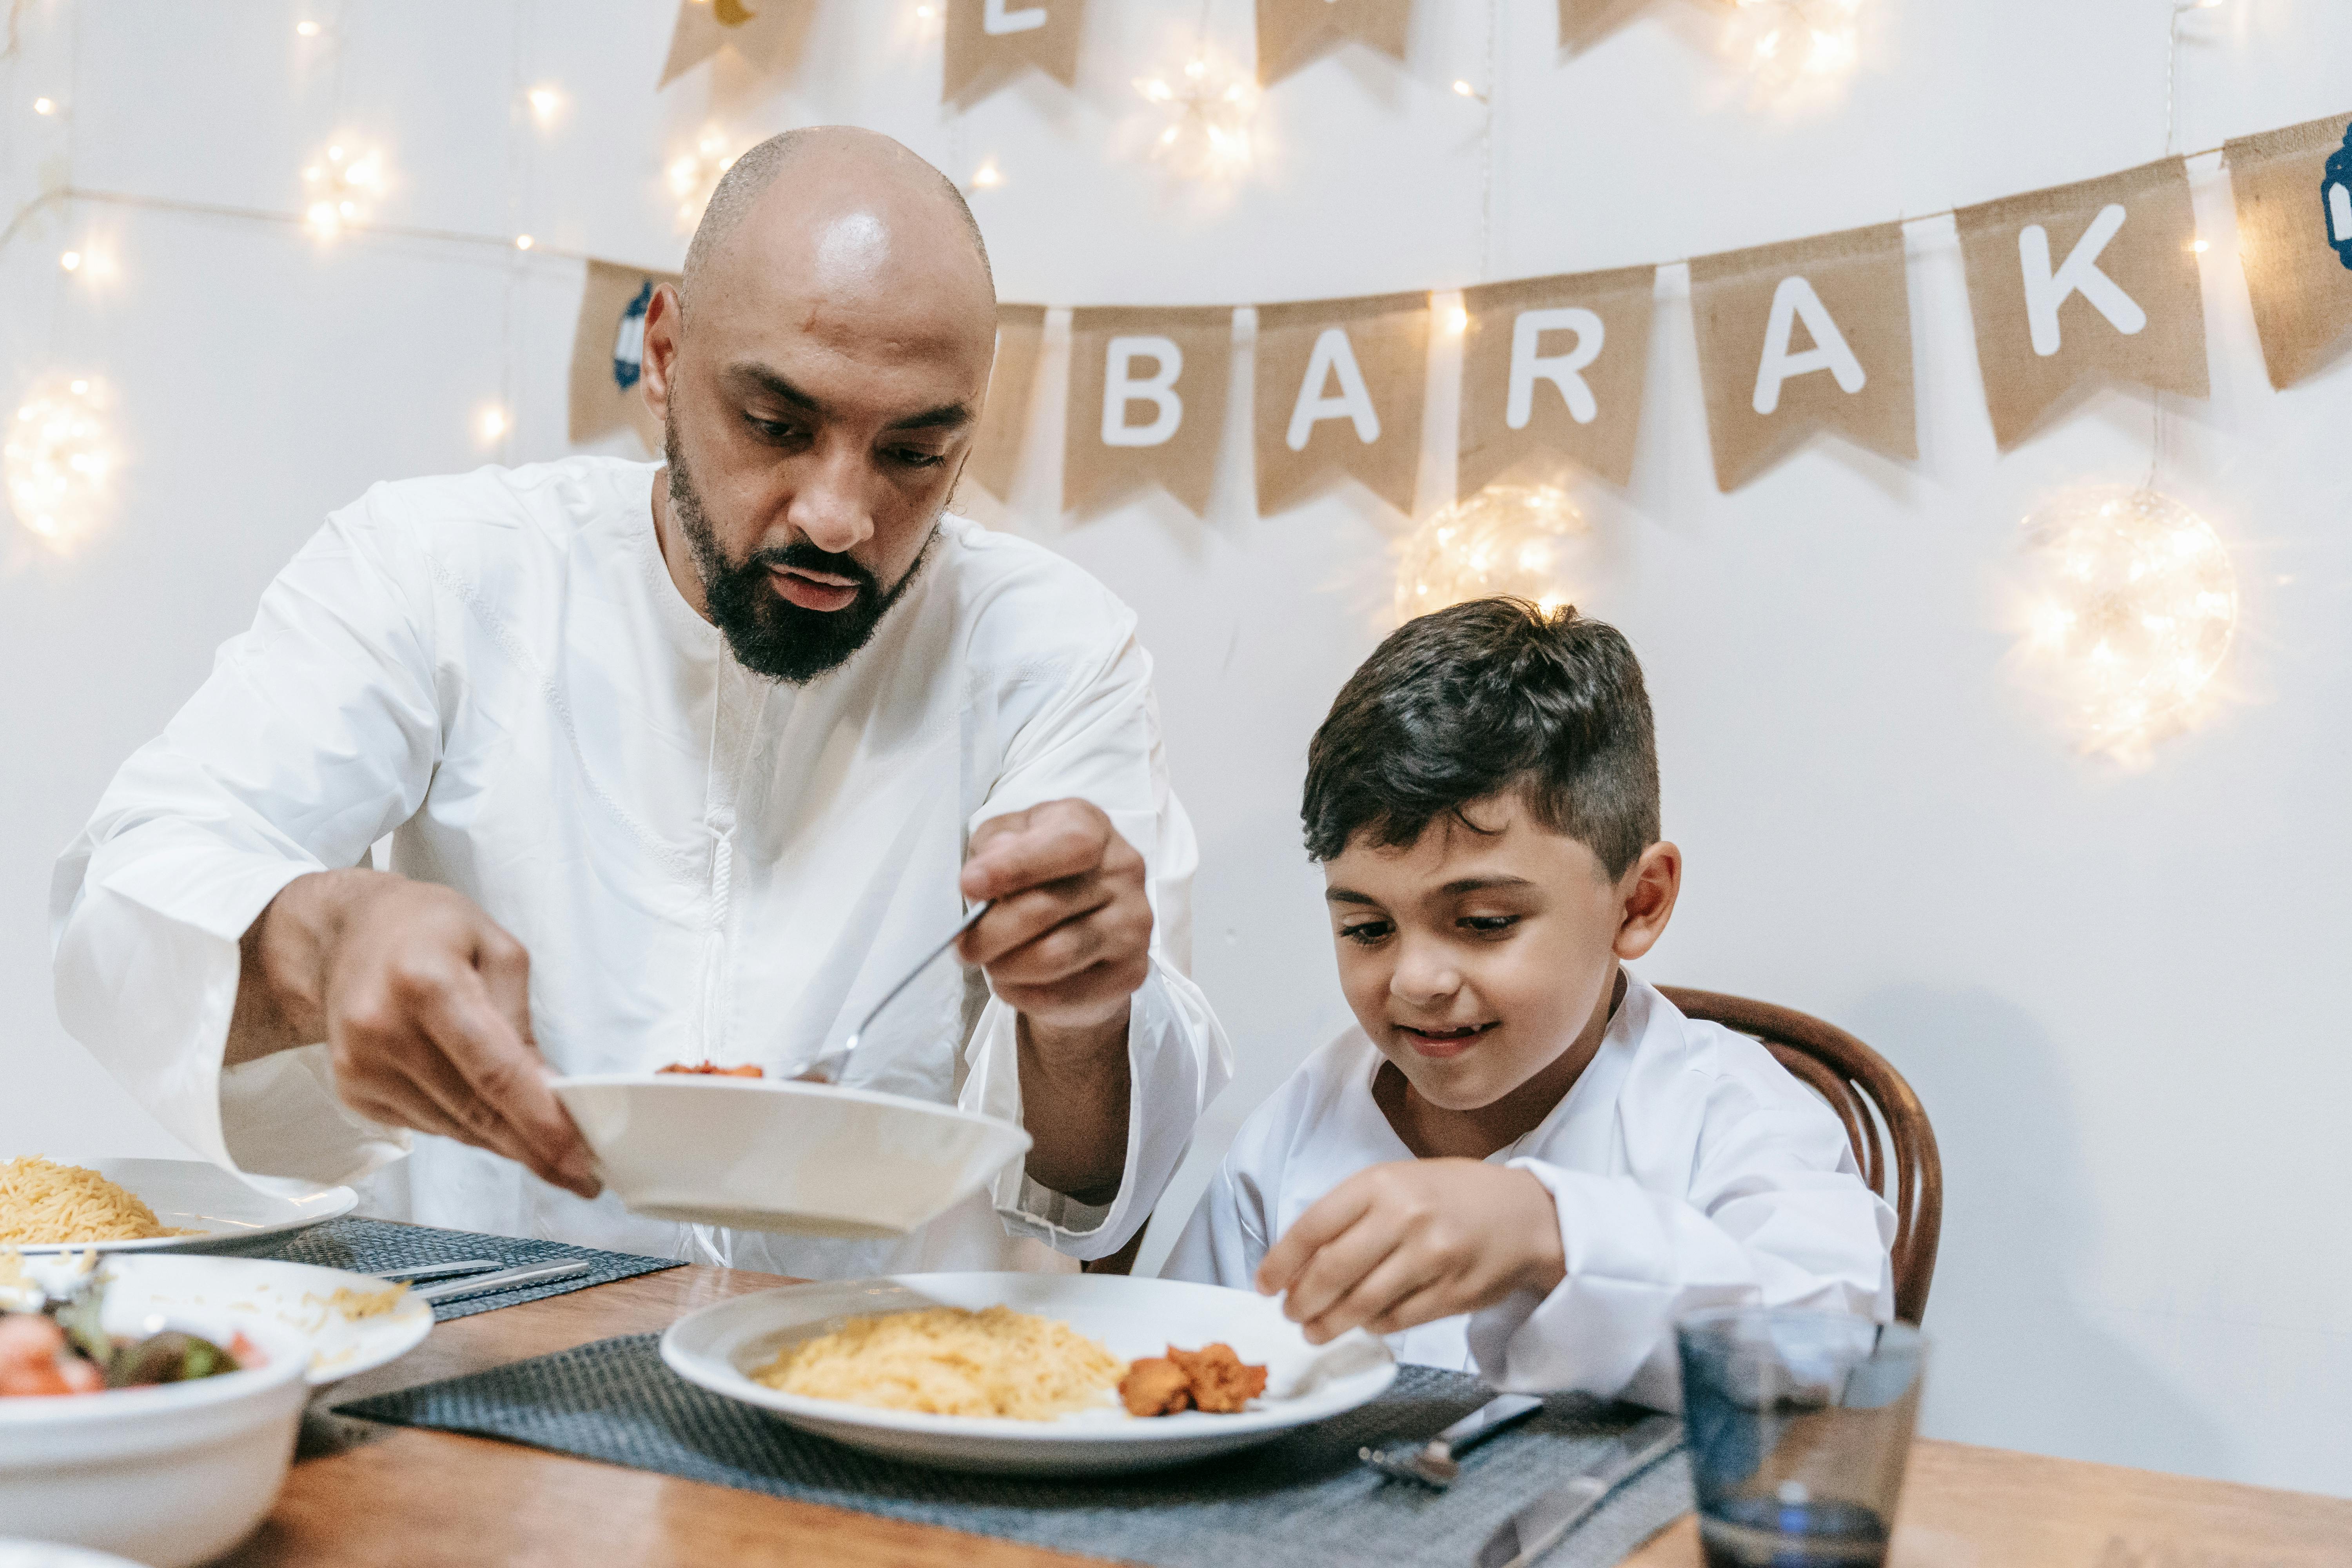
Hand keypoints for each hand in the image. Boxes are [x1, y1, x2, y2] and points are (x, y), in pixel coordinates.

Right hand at [236, 869, 599, 1198]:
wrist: (344, 936)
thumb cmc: (430, 930)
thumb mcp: (497, 950)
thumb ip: (522, 1021)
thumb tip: (550, 1092)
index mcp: (425, 982)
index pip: (494, 1072)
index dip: (541, 1123)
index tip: (579, 1160)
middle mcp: (383, 1029)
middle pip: (474, 1109)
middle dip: (533, 1147)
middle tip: (580, 1173)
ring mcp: (360, 1065)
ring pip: (452, 1127)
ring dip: (503, 1142)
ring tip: (545, 1146)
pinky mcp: (353, 1088)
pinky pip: (426, 1125)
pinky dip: (466, 1127)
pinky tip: (491, 1118)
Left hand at [957, 799, 1151, 1035]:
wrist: (1078, 930)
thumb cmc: (1036, 876)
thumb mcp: (1006, 841)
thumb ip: (994, 845)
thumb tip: (986, 868)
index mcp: (1091, 826)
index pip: (1069, 843)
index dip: (1016, 865)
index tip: (970, 885)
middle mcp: (1124, 869)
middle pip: (1047, 907)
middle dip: (990, 932)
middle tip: (963, 946)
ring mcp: (1134, 922)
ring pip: (1053, 957)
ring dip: (1005, 966)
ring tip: (991, 963)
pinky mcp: (1131, 971)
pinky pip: (1063, 993)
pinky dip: (1023, 993)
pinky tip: (1014, 982)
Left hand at [1255, 1160, 1566, 1344]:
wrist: (1526, 1215)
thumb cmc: (1452, 1195)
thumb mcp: (1399, 1182)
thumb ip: (1351, 1215)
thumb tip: (1298, 1263)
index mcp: (1384, 1183)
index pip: (1314, 1226)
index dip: (1281, 1261)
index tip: (1264, 1284)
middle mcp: (1406, 1218)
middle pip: (1332, 1271)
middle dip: (1300, 1301)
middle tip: (1289, 1313)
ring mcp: (1431, 1259)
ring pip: (1361, 1304)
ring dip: (1328, 1324)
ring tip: (1313, 1330)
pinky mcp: (1451, 1294)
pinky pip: (1395, 1321)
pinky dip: (1371, 1327)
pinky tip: (1362, 1324)